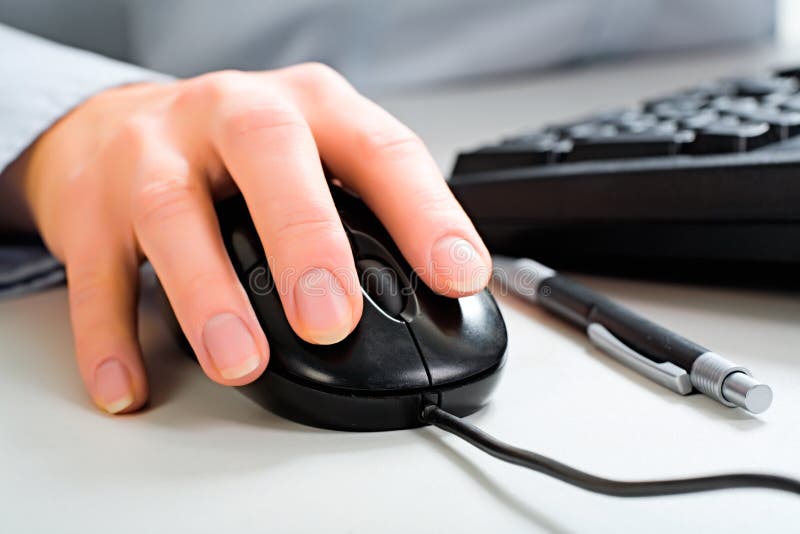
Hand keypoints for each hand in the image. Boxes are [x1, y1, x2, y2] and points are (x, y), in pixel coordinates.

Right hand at [15, 64, 491, 413]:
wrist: (117, 126)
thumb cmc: (238, 153)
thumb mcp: (317, 154)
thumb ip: (370, 213)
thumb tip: (438, 292)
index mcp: (308, 107)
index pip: (379, 148)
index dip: (424, 211)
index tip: (458, 276)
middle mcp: (230, 115)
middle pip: (269, 155)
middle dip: (305, 239)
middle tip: (331, 319)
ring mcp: (153, 153)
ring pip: (174, 213)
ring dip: (209, 295)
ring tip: (241, 363)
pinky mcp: (91, 204)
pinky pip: (96, 272)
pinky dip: (110, 334)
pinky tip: (129, 384)